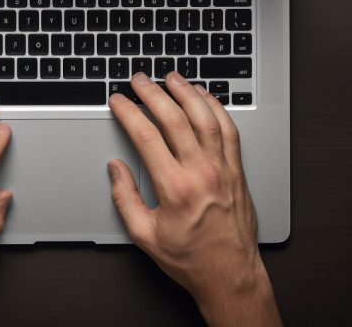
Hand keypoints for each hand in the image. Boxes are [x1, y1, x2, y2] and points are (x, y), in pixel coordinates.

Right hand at [108, 72, 281, 326]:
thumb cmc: (190, 258)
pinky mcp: (237, 170)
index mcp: (174, 188)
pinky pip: (229, 130)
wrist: (230, 274)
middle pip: (175, 118)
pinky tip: (204, 98)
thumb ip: (124, 198)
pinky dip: (216, 108)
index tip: (118, 101)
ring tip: (172, 78)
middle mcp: (201, 173)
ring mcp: (223, 169)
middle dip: (153, 93)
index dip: (129, 112)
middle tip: (140, 80)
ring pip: (205, 117)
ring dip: (187, 92)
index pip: (146, 136)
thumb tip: (114, 169)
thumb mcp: (144, 235)